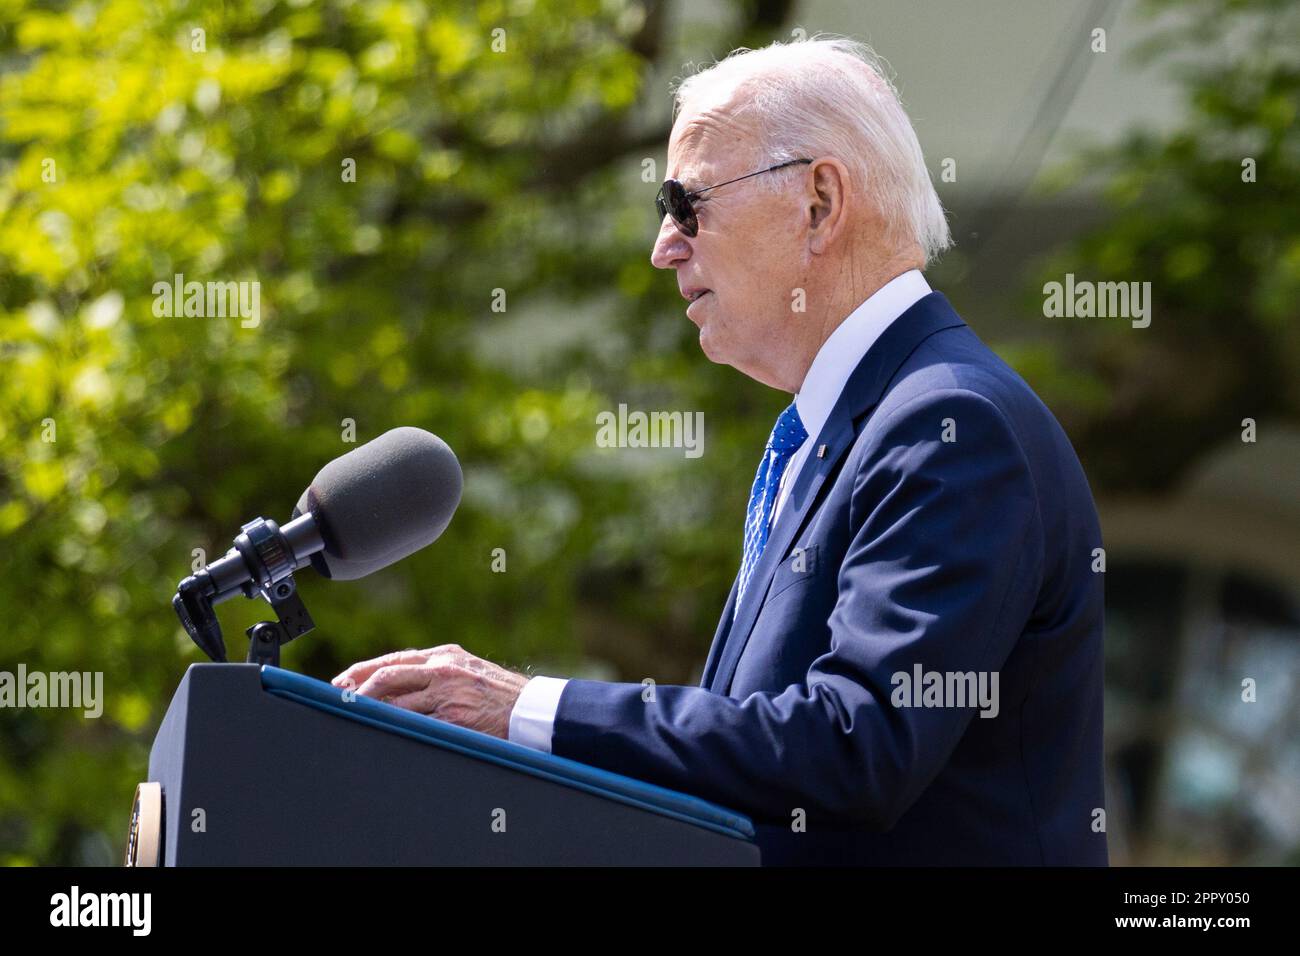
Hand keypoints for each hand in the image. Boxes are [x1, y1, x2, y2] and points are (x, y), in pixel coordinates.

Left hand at [331, 644, 529, 738]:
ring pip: (397, 701)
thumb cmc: (500, 694)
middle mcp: (444, 670)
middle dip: (359, 689)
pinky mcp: (454, 718)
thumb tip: (400, 681)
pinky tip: (382, 733)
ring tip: (355, 719)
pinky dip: (395, 728)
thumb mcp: (469, 671)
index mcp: (446, 656)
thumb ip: (438, 672)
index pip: (395, 659)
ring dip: (372, 711)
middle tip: (340, 700)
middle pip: (388, 675)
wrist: (532, 711)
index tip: (344, 681)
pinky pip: (415, 724)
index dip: (364, 670)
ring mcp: (448, 694)